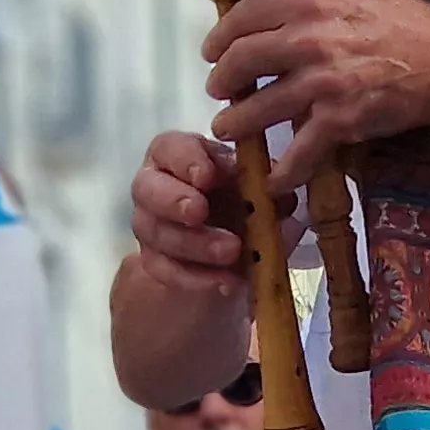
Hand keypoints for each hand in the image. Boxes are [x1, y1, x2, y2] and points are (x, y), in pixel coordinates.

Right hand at [126, 132, 250, 299]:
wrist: (231, 249)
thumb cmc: (241, 201)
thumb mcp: (257, 189)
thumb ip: (265, 188)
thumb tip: (282, 196)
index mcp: (179, 155)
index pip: (169, 148)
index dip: (185, 160)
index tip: (208, 176)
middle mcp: (155, 186)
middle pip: (147, 188)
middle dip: (174, 200)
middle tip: (200, 211)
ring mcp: (150, 225)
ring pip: (157, 233)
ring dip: (196, 244)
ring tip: (232, 251)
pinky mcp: (155, 262)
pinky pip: (166, 271)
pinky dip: (198, 279)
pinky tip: (227, 282)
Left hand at [204, 0, 429, 190]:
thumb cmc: (411, 24)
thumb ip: (316, 3)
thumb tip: (279, 11)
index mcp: (313, 1)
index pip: (247, 14)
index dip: (221, 34)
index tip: (212, 50)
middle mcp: (310, 38)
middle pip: (242, 59)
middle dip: (221, 79)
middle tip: (217, 90)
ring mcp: (322, 82)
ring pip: (258, 107)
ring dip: (236, 123)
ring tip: (228, 129)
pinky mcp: (339, 120)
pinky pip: (298, 151)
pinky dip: (281, 170)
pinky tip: (272, 178)